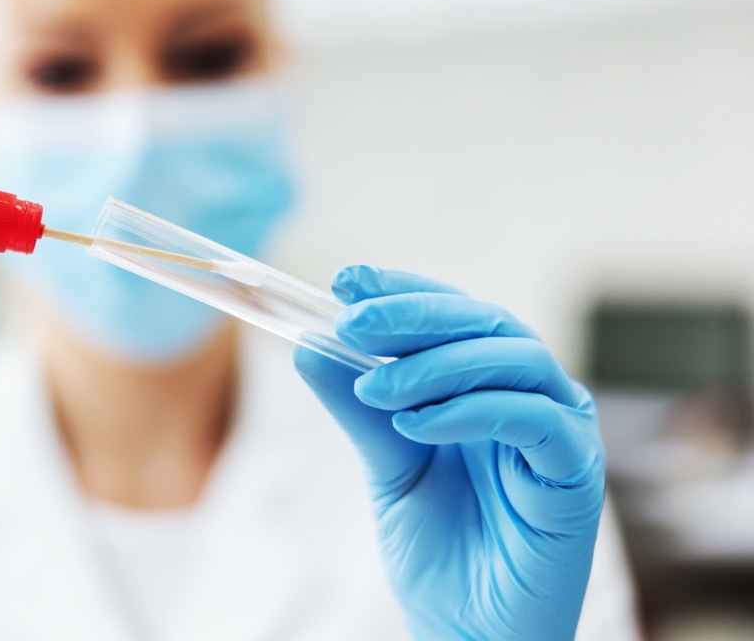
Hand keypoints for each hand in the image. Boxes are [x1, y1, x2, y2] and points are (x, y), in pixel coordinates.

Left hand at [294, 266, 603, 640]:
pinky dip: (469, 410)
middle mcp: (530, 397)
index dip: (403, 291)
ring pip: (513, 359)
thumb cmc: (439, 551)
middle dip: (415, 314)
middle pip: (485, 323)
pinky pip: (532, 419)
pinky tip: (415, 425)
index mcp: (488, 387)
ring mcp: (559, 431)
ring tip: (375, 387)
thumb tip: (310, 344)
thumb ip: (359, 408)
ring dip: (436, 363)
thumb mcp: (387, 467)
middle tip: (352, 320)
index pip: (452, 316)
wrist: (466, 631)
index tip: (346, 280)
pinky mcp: (574, 472)